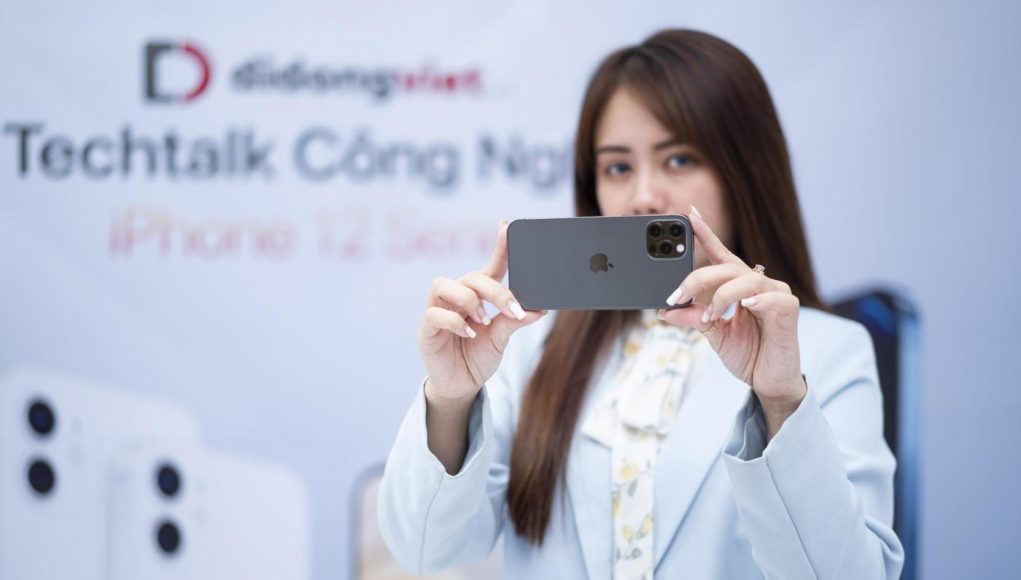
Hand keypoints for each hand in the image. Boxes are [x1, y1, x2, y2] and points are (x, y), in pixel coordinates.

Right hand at [417, 220, 546, 409]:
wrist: (461, 386)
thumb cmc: (478, 356)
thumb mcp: (501, 338)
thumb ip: (515, 320)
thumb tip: (540, 308)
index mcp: (477, 295)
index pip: (489, 267)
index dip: (499, 247)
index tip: (507, 226)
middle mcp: (456, 297)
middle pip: (471, 277)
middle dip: (494, 291)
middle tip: (512, 310)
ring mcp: (438, 310)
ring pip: (445, 285)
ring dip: (469, 300)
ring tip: (484, 321)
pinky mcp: (426, 329)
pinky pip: (434, 313)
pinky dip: (454, 321)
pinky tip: (469, 333)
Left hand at [658, 205, 805, 434]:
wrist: (768, 382)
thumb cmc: (746, 352)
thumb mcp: (712, 334)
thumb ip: (693, 318)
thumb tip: (665, 311)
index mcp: (737, 285)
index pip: (720, 254)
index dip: (706, 234)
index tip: (689, 214)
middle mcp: (757, 284)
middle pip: (725, 267)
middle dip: (697, 279)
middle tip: (676, 297)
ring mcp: (775, 294)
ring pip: (746, 280)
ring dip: (722, 297)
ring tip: (710, 317)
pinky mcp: (789, 310)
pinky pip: (774, 298)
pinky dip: (758, 300)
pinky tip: (746, 306)